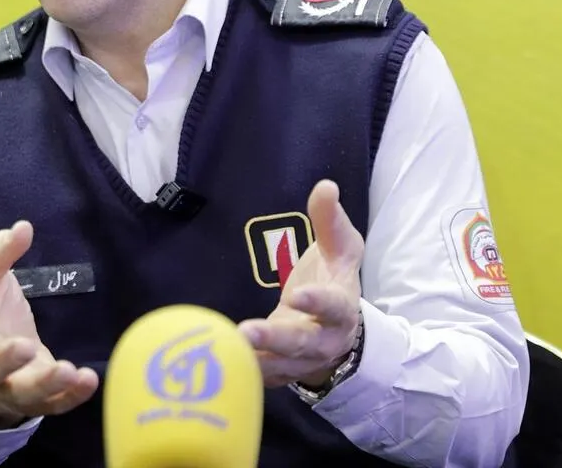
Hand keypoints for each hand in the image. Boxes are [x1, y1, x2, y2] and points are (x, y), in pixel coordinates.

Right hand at [0, 221, 98, 427]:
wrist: (1, 358)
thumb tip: (22, 228)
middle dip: (5, 360)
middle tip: (25, 346)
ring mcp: (11, 387)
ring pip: (22, 393)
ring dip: (44, 384)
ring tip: (66, 370)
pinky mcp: (37, 400)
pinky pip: (54, 405)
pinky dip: (72, 396)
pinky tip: (88, 379)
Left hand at [238, 180, 363, 387]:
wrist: (339, 333)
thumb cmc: (335, 282)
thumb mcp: (340, 251)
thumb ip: (330, 222)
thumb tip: (326, 186)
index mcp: (342, 309)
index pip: (335, 307)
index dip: (318, 301)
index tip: (297, 294)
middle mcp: (324, 341)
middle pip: (302, 344)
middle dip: (276, 340)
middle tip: (247, 332)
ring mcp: (302, 362)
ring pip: (280, 366)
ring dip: (254, 360)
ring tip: (227, 349)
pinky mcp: (281, 373)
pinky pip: (263, 377)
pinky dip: (243, 373)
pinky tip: (220, 364)